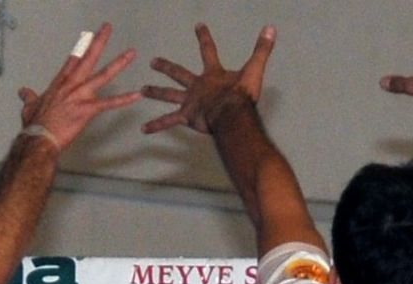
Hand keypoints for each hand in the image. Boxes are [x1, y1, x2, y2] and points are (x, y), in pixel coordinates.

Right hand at [16, 23, 140, 149]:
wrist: (39, 138)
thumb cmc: (35, 124)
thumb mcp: (29, 107)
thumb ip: (29, 97)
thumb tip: (23, 92)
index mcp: (60, 83)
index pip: (73, 60)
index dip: (82, 47)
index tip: (89, 35)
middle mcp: (71, 85)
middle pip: (88, 58)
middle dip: (99, 42)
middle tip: (107, 28)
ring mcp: (80, 96)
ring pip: (103, 76)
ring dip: (119, 63)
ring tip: (131, 53)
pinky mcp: (88, 110)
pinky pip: (110, 103)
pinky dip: (124, 99)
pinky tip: (137, 95)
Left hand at [142, 24, 275, 133]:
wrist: (231, 113)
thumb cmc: (242, 95)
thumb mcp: (253, 70)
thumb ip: (261, 50)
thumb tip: (270, 29)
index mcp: (212, 75)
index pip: (208, 50)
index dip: (204, 37)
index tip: (198, 26)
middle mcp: (197, 86)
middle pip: (178, 73)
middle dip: (166, 67)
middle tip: (152, 62)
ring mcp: (190, 101)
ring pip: (168, 95)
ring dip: (155, 92)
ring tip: (142, 90)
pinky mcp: (187, 116)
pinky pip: (168, 121)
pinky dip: (156, 125)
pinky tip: (143, 129)